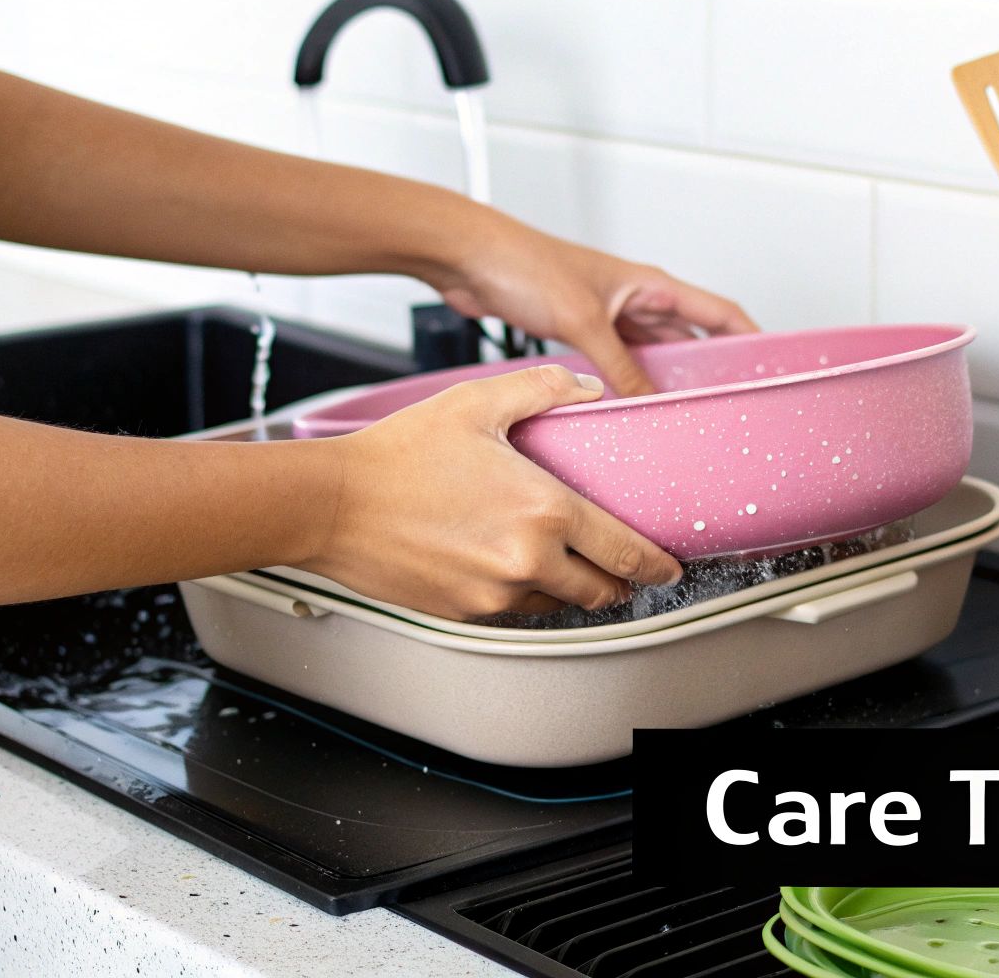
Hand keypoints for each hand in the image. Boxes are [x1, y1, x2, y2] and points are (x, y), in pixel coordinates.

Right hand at [299, 364, 682, 619]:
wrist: (330, 504)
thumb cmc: (396, 455)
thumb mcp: (476, 402)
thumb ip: (541, 390)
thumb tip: (584, 387)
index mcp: (544, 510)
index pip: (626, 552)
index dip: (656, 565)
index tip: (668, 568)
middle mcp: (526, 560)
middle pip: (601, 590)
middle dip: (619, 582)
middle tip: (623, 570)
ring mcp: (494, 593)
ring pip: (559, 605)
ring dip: (570, 588)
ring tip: (562, 562)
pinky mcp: (465, 612)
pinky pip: (514, 610)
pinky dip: (524, 594)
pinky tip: (508, 564)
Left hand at [431, 215, 757, 395]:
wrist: (469, 259)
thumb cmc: (523, 263)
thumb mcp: (584, 322)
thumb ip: (619, 368)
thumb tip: (648, 406)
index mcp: (649, 284)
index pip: (718, 312)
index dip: (750, 337)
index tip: (774, 365)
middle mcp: (634, 299)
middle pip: (690, 338)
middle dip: (712, 368)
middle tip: (732, 404)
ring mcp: (608, 315)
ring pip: (653, 354)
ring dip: (668, 380)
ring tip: (688, 415)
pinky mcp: (579, 331)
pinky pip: (618, 363)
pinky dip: (629, 384)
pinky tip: (633, 408)